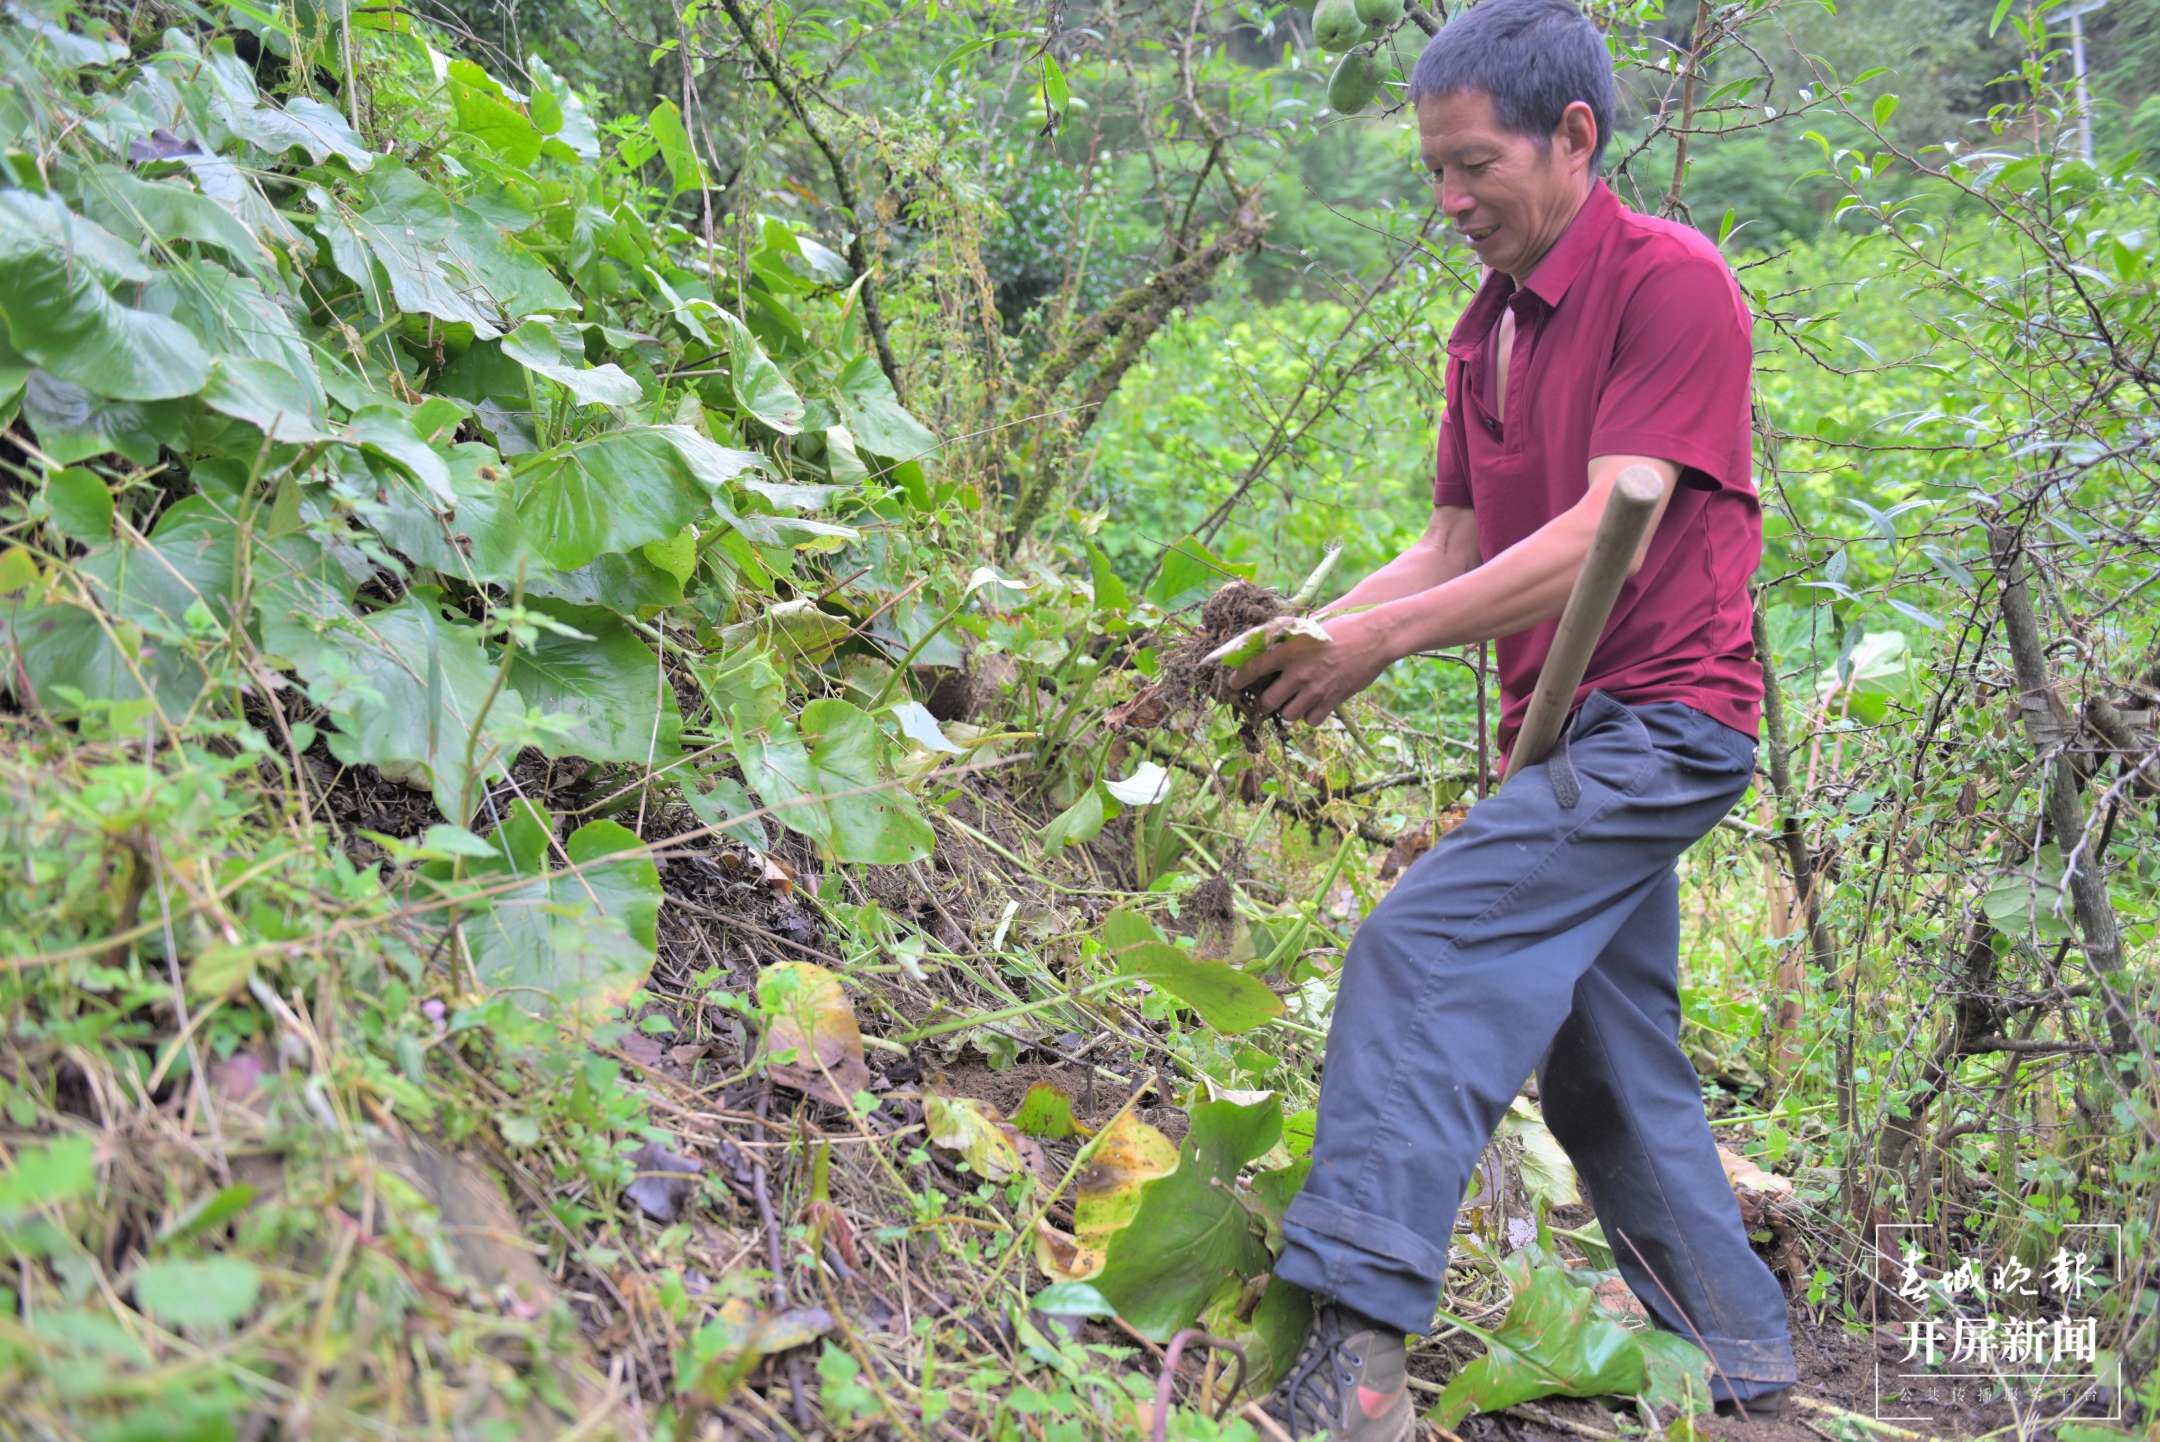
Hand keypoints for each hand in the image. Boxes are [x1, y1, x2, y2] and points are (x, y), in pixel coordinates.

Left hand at [1224, 610, 1390, 724]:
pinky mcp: (1332, 700)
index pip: (1254, 668)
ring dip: (1288, 709)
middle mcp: (1298, 672)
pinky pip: (1311, 720)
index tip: (1234, 683)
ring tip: (1294, 701)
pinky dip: (1309, 716)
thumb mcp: (1311, 627)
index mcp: (1289, 650)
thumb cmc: (1343, 627)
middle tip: (1271, 697)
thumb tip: (1269, 644)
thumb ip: (1290, 639)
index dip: (1239, 678)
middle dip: (1266, 701)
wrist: (1375, 636)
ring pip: (1288, 714)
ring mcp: (1315, 689)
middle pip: (1268, 701)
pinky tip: (1313, 705)